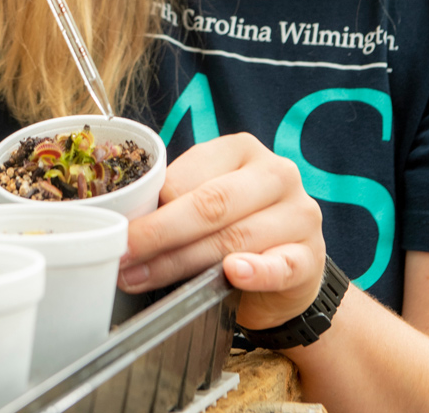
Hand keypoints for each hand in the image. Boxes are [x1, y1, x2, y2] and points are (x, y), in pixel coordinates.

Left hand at [119, 133, 326, 329]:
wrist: (288, 271)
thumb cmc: (233, 228)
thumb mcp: (204, 200)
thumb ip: (173, 201)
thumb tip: (122, 221)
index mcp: (241, 149)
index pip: (187, 177)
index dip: (148, 206)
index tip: (117, 229)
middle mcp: (275, 174)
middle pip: (209, 204)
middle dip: (158, 233)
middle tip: (123, 255)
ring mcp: (298, 214)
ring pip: (233, 238)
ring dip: (181, 263)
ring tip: (142, 278)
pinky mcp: (311, 257)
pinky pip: (280, 265)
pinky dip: (255, 271)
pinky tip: (234, 273)